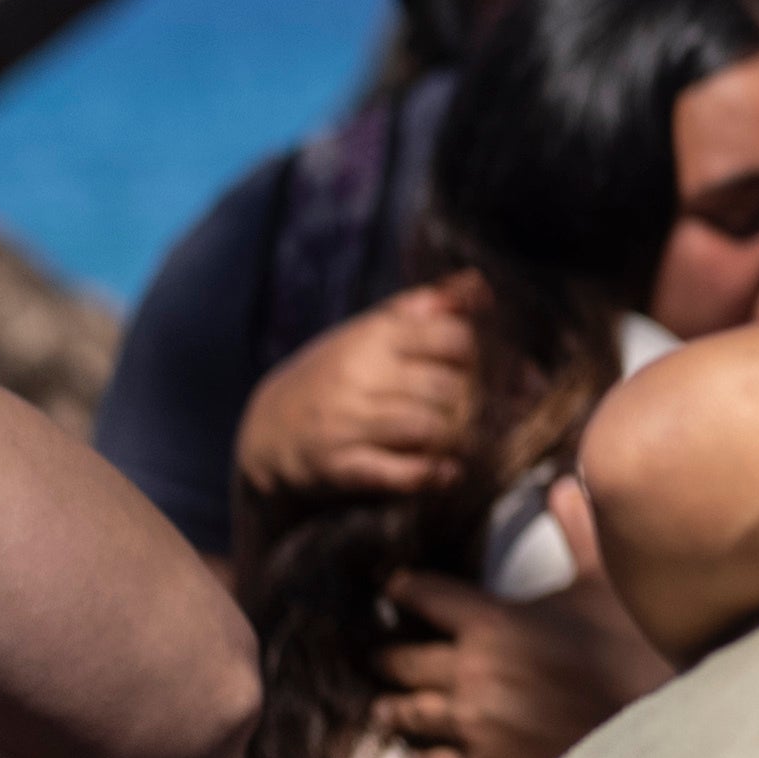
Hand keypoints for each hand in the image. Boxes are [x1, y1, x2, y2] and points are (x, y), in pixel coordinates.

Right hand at [237, 278, 482, 497]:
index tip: (486, 371)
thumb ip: (424, 308)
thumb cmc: (338, 376)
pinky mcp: (340, 467)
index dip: (480, 356)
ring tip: (471, 441)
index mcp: (373, 337)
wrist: (269, 433)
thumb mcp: (370, 332)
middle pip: (446, 386)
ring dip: (458, 439)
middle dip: (476, 403)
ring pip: (428, 428)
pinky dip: (431, 475)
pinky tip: (449, 472)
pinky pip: (398, 473)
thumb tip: (478, 282)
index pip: (451, 338)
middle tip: (489, 414)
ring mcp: (347, 422)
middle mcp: (358, 377)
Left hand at [369, 484, 671, 757]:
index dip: (401, 588)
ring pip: (401, 714)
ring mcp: (472, 724)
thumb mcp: (604, 587)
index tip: (393, 587)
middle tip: (382, 652)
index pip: (420, 595)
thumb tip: (563, 482)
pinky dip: (424, 753)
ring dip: (396, 706)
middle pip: (394, 661)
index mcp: (491, 622)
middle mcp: (468, 673)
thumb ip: (577, 532)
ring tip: (392, 703)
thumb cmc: (630, 652)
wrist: (650, 731)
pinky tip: (427, 747)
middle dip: (386, 655)